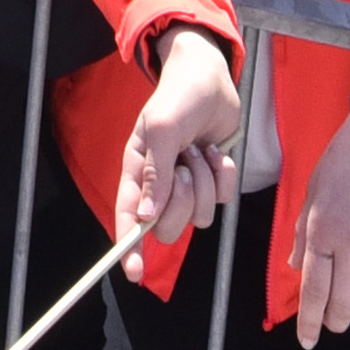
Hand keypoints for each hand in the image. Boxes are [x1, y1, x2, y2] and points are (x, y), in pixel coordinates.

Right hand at [118, 30, 246, 248]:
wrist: (211, 76)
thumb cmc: (179, 96)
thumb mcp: (162, 129)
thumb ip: (154, 173)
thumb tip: (146, 216)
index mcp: (137, 171)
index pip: (128, 218)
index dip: (128, 247)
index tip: (133, 272)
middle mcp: (159, 183)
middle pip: (167, 225)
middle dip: (181, 201)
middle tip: (184, 167)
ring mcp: (187, 183)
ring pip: (198, 216)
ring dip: (204, 183)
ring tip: (200, 150)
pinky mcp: (211, 179)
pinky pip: (220, 200)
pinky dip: (222, 177)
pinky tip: (216, 153)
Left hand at [289, 88, 349, 345]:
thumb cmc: (344, 162)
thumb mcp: (311, 194)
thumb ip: (302, 235)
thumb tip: (294, 267)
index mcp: (320, 231)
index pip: (313, 292)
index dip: (310, 324)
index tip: (308, 341)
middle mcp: (349, 243)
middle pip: (342, 306)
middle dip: (336, 322)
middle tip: (335, 321)